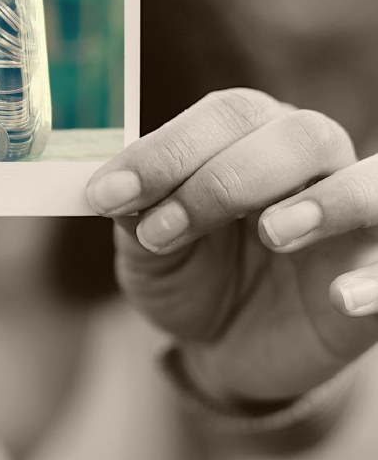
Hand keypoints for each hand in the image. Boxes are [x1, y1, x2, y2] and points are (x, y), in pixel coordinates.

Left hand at [86, 89, 377, 403]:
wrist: (226, 343)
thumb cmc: (190, 275)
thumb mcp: (149, 248)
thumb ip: (137, 214)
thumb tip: (115, 191)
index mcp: (247, 136)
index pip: (223, 115)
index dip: (166, 152)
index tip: (109, 196)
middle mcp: (307, 161)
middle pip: (294, 135)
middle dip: (220, 181)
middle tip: (160, 233)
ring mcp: (351, 217)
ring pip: (368, 180)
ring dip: (323, 202)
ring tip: (271, 233)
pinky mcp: (375, 272)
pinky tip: (340, 297)